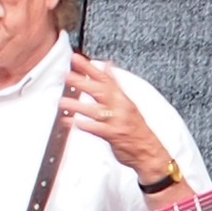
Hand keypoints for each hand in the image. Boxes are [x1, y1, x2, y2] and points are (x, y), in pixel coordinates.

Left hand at [64, 56, 179, 188]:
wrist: (148, 152)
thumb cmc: (136, 128)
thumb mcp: (128, 102)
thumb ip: (115, 84)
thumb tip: (108, 65)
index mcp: (123, 98)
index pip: (105, 78)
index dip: (90, 68)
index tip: (77, 59)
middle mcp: (120, 107)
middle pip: (100, 91)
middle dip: (82, 82)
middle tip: (67, 76)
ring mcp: (117, 121)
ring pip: (95, 110)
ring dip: (77, 106)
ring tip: (62, 101)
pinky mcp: (113, 135)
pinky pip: (96, 129)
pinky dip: (83, 124)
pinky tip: (70, 121)